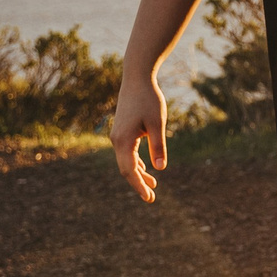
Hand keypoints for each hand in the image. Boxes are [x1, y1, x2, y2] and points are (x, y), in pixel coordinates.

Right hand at [112, 72, 168, 201]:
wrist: (137, 78)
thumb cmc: (149, 99)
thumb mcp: (157, 123)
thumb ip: (158, 145)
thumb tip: (160, 168)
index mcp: (123, 140)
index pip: (129, 170)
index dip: (139, 186)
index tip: (149, 198)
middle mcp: (117, 140)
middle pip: (126, 169)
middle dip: (138, 183)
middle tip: (152, 198)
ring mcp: (118, 135)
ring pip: (127, 161)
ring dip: (139, 173)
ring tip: (153, 185)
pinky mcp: (122, 130)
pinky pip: (127, 152)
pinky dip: (136, 162)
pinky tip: (146, 168)